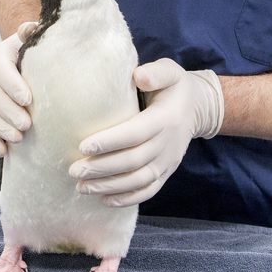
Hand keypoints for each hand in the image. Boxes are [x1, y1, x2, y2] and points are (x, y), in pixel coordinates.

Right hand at [0, 22, 38, 157]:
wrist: (25, 60)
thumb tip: (31, 28)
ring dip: (1, 128)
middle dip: (8, 111)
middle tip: (27, 124)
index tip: (28, 99)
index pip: (1, 70)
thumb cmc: (35, 51)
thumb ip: (33, 34)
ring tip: (19, 139)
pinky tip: (2, 152)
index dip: (12, 85)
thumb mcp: (35, 39)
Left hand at [69, 58, 223, 206]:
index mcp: (166, 118)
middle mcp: (168, 143)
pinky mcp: (167, 172)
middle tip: (74, 170)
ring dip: (110, 187)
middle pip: (134, 161)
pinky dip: (127, 198)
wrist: (198, 108)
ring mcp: (169, 161)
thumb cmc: (174, 87)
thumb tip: (138, 76)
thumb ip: (156, 72)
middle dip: (102, 168)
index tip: (83, 146)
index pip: (136, 133)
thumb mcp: (170, 71)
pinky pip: (148, 191)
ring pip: (139, 180)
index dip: (110, 141)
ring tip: (82, 187)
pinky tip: (104, 200)